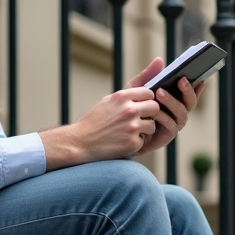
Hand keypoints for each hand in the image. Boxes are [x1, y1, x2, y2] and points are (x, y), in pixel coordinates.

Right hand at [40, 85, 161, 168]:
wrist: (79, 142)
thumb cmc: (94, 122)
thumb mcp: (107, 102)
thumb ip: (126, 96)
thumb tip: (147, 91)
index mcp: (121, 97)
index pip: (148, 92)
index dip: (147, 100)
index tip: (142, 106)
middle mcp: (128, 110)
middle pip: (155, 107)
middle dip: (150, 114)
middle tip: (139, 120)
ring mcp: (132, 127)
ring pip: (152, 125)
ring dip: (145, 130)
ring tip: (129, 132)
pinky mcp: (132, 143)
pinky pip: (144, 141)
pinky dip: (136, 143)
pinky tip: (123, 142)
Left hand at [126, 57, 205, 156]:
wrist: (119, 130)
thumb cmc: (130, 108)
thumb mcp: (136, 89)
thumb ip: (148, 76)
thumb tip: (159, 60)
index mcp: (174, 100)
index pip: (188, 93)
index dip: (196, 87)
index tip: (199, 77)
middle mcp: (177, 112)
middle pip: (190, 102)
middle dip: (188, 91)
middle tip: (181, 80)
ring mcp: (173, 124)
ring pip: (181, 113)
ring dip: (172, 102)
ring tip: (160, 92)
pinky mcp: (166, 136)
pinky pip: (170, 126)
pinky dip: (163, 117)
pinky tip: (154, 111)